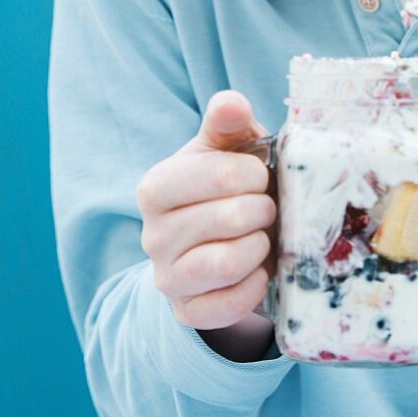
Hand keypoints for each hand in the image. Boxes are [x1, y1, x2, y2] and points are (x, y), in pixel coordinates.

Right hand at [137, 91, 276, 330]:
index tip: (259, 175)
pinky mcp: (187, 313)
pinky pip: (231, 305)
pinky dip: (255, 284)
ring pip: (227, 264)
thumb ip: (226, 120)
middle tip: (266, 207)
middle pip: (230, 219)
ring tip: (261, 235)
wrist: (217, 242)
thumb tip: (232, 103)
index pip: (219, 175)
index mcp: (156, 187)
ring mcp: (166, 278)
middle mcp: (152, 235)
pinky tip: (257, 268)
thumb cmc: (227, 184)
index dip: (254, 174)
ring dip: (259, 247)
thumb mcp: (225, 147)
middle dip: (263, 210)